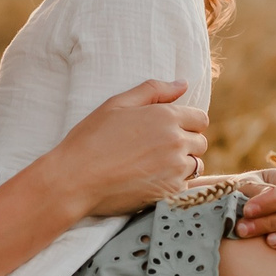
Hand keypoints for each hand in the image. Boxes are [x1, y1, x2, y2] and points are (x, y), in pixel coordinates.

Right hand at [55, 79, 209, 216]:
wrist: (75, 179)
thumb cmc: (91, 138)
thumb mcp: (117, 104)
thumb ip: (154, 90)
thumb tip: (183, 83)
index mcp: (166, 116)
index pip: (200, 119)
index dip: (186, 124)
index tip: (168, 132)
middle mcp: (176, 141)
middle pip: (200, 142)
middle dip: (185, 145)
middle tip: (155, 151)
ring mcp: (175, 168)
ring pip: (195, 166)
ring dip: (181, 166)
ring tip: (152, 167)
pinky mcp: (170, 192)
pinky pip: (185, 187)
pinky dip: (172, 185)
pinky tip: (148, 182)